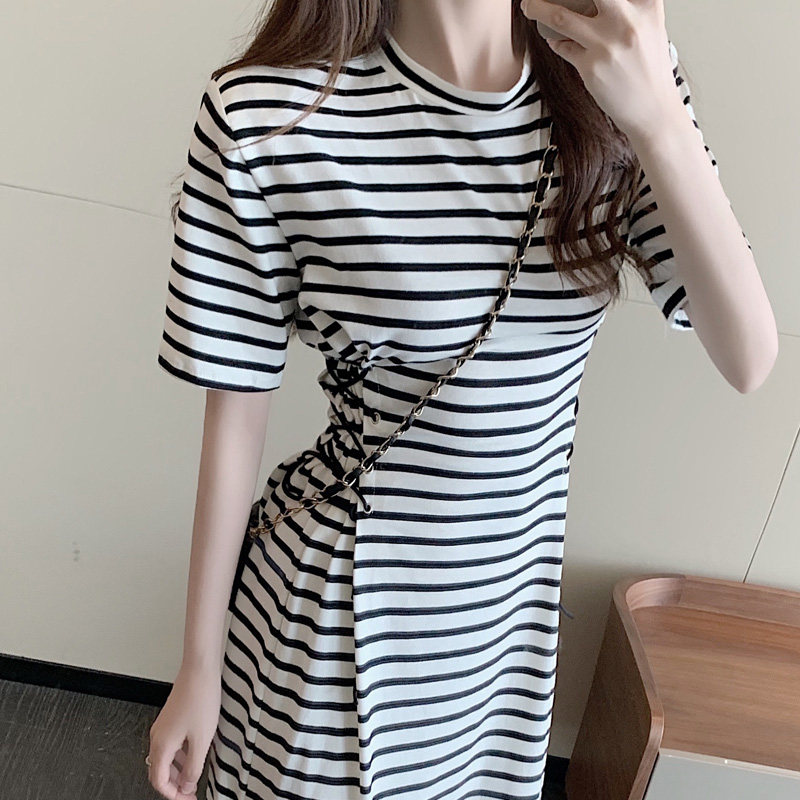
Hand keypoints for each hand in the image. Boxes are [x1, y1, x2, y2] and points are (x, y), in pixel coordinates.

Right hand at [146, 663, 221, 798]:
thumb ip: (193, 767)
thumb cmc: (200, 698)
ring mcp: (163, 727)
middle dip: (174, 786)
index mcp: (162, 745)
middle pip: (159, 772)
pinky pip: (171, 745)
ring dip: (178, 771)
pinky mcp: (171, 719)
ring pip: (165, 759)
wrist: (199, 670)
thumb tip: (187, 785)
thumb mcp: (201, 740)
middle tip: (190, 793)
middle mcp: (157, 737)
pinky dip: (180, 756)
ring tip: (194, 776)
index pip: (159, 782)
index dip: (173, 795)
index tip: (187, 799)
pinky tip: (194, 754)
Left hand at [520, 0, 685, 139]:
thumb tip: (589, 1)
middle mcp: (627, 20)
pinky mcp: (591, 67)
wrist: (653, 109)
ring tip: (528, 6)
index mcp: (647, 4)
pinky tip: (556, 40)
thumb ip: (628, 7)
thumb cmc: (649, 68)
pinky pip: (563, 46)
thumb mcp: (649, 26)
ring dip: (537, 8)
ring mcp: (607, 44)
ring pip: (560, 17)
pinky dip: (556, 41)